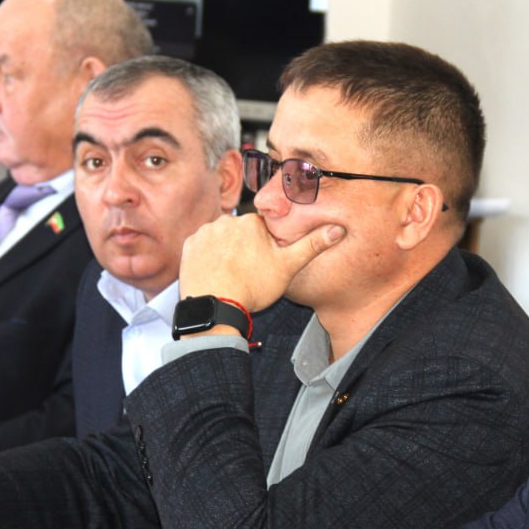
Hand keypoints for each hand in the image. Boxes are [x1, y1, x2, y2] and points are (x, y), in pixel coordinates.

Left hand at [177, 213, 344, 312]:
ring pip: (221, 238)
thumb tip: (339, 229)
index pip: (262, 228)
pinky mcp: (189, 246)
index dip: (265, 246)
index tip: (264, 263)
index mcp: (251, 222)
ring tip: (231, 274)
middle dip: (244, 247)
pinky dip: (208, 257)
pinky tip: (216, 273)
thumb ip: (312, 245)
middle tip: (248, 272)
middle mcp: (226, 221)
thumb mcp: (288, 267)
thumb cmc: (252, 287)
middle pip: (240, 232)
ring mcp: (204, 233)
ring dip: (225, 251)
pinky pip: (202, 247)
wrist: (215, 307)